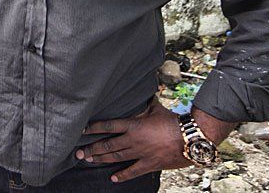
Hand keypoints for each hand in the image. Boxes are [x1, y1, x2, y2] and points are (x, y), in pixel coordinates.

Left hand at [76, 98, 190, 182]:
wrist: (190, 138)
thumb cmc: (173, 121)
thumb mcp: (155, 108)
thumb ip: (144, 104)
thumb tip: (142, 91)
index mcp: (133, 125)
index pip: (108, 126)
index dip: (93, 128)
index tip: (81, 130)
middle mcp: (133, 140)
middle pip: (107, 145)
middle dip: (91, 149)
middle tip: (78, 153)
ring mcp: (140, 153)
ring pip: (116, 157)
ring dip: (101, 159)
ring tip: (89, 161)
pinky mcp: (149, 164)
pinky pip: (133, 171)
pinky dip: (123, 175)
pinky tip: (113, 178)